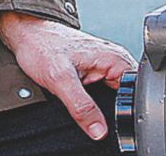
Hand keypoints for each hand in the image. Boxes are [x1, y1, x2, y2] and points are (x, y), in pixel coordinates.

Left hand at [0, 11, 135, 140]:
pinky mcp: (94, 72)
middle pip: (128, 95)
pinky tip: (87, 107)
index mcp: (114, 58)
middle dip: (117, 111)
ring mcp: (104, 66)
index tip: (117, 123)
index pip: (137, 90)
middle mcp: (113, 60)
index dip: (130, 110)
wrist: (28, 35)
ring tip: (89, 111)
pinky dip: (98, 103)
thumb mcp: (61, 79)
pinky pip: (104, 93)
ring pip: (115, 96)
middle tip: (96, 118)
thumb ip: (81, 106)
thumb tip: (100, 130)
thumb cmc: (42, 47)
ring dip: (106, 108)